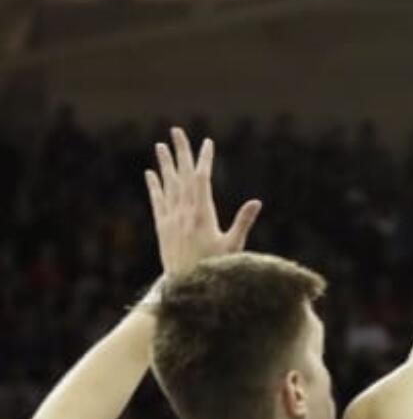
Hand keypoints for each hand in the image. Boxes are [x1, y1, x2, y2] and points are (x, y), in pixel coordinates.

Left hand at [145, 128, 260, 276]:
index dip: (204, 160)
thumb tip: (257, 202)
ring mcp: (171, 219)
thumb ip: (243, 222)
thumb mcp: (233, 247)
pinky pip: (157, 201)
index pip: (202, 179)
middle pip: (181, 176)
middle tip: (176, 131)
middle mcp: (184, 213)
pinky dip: (154, 186)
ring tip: (160, 145)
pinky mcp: (162, 228)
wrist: (186, 287)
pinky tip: (150, 174)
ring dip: (164, 164)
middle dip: (180, 152)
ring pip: (167, 185)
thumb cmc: (215, 269)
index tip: (207, 143)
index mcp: (202, 214)